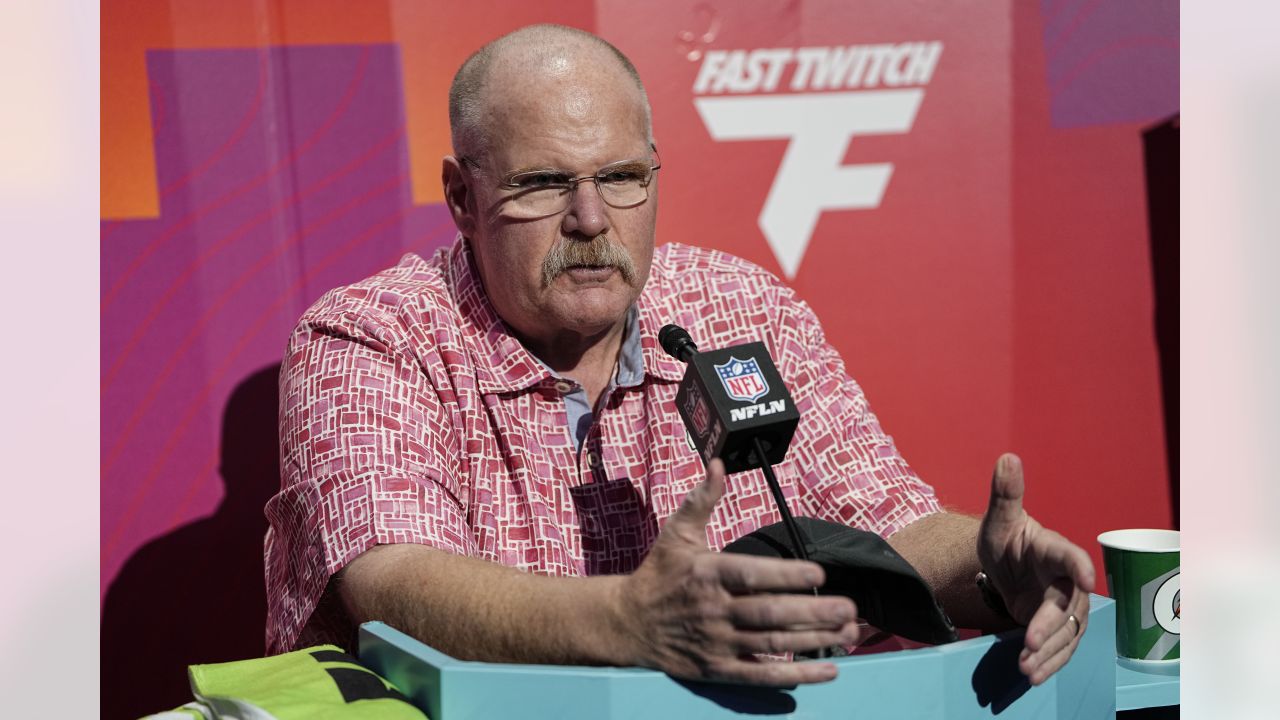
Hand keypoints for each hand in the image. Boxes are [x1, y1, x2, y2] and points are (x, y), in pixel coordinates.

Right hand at [613, 459, 859, 685]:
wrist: (627, 623)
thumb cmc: (659, 574)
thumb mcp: (677, 533)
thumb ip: (702, 500)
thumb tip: (718, 463)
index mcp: (707, 573)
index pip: (752, 574)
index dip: (787, 575)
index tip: (819, 573)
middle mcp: (714, 609)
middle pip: (770, 613)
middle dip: (813, 612)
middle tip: (849, 608)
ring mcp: (716, 642)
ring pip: (772, 643)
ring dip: (814, 640)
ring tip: (849, 632)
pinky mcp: (718, 670)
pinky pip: (761, 675)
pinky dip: (796, 676)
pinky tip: (827, 671)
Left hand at [978, 454, 1095, 684]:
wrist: (1008, 563)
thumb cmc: (1007, 538)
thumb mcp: (999, 520)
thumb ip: (1005, 494)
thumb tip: (1007, 457)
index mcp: (1054, 550)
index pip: (1071, 556)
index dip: (1080, 566)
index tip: (1085, 579)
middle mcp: (1067, 580)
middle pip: (1067, 605)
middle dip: (1051, 625)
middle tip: (1029, 642)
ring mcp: (1065, 605)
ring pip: (1067, 632)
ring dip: (1050, 652)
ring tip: (1027, 668)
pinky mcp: (1058, 626)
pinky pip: (1060, 647)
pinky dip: (1048, 662)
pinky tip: (1033, 674)